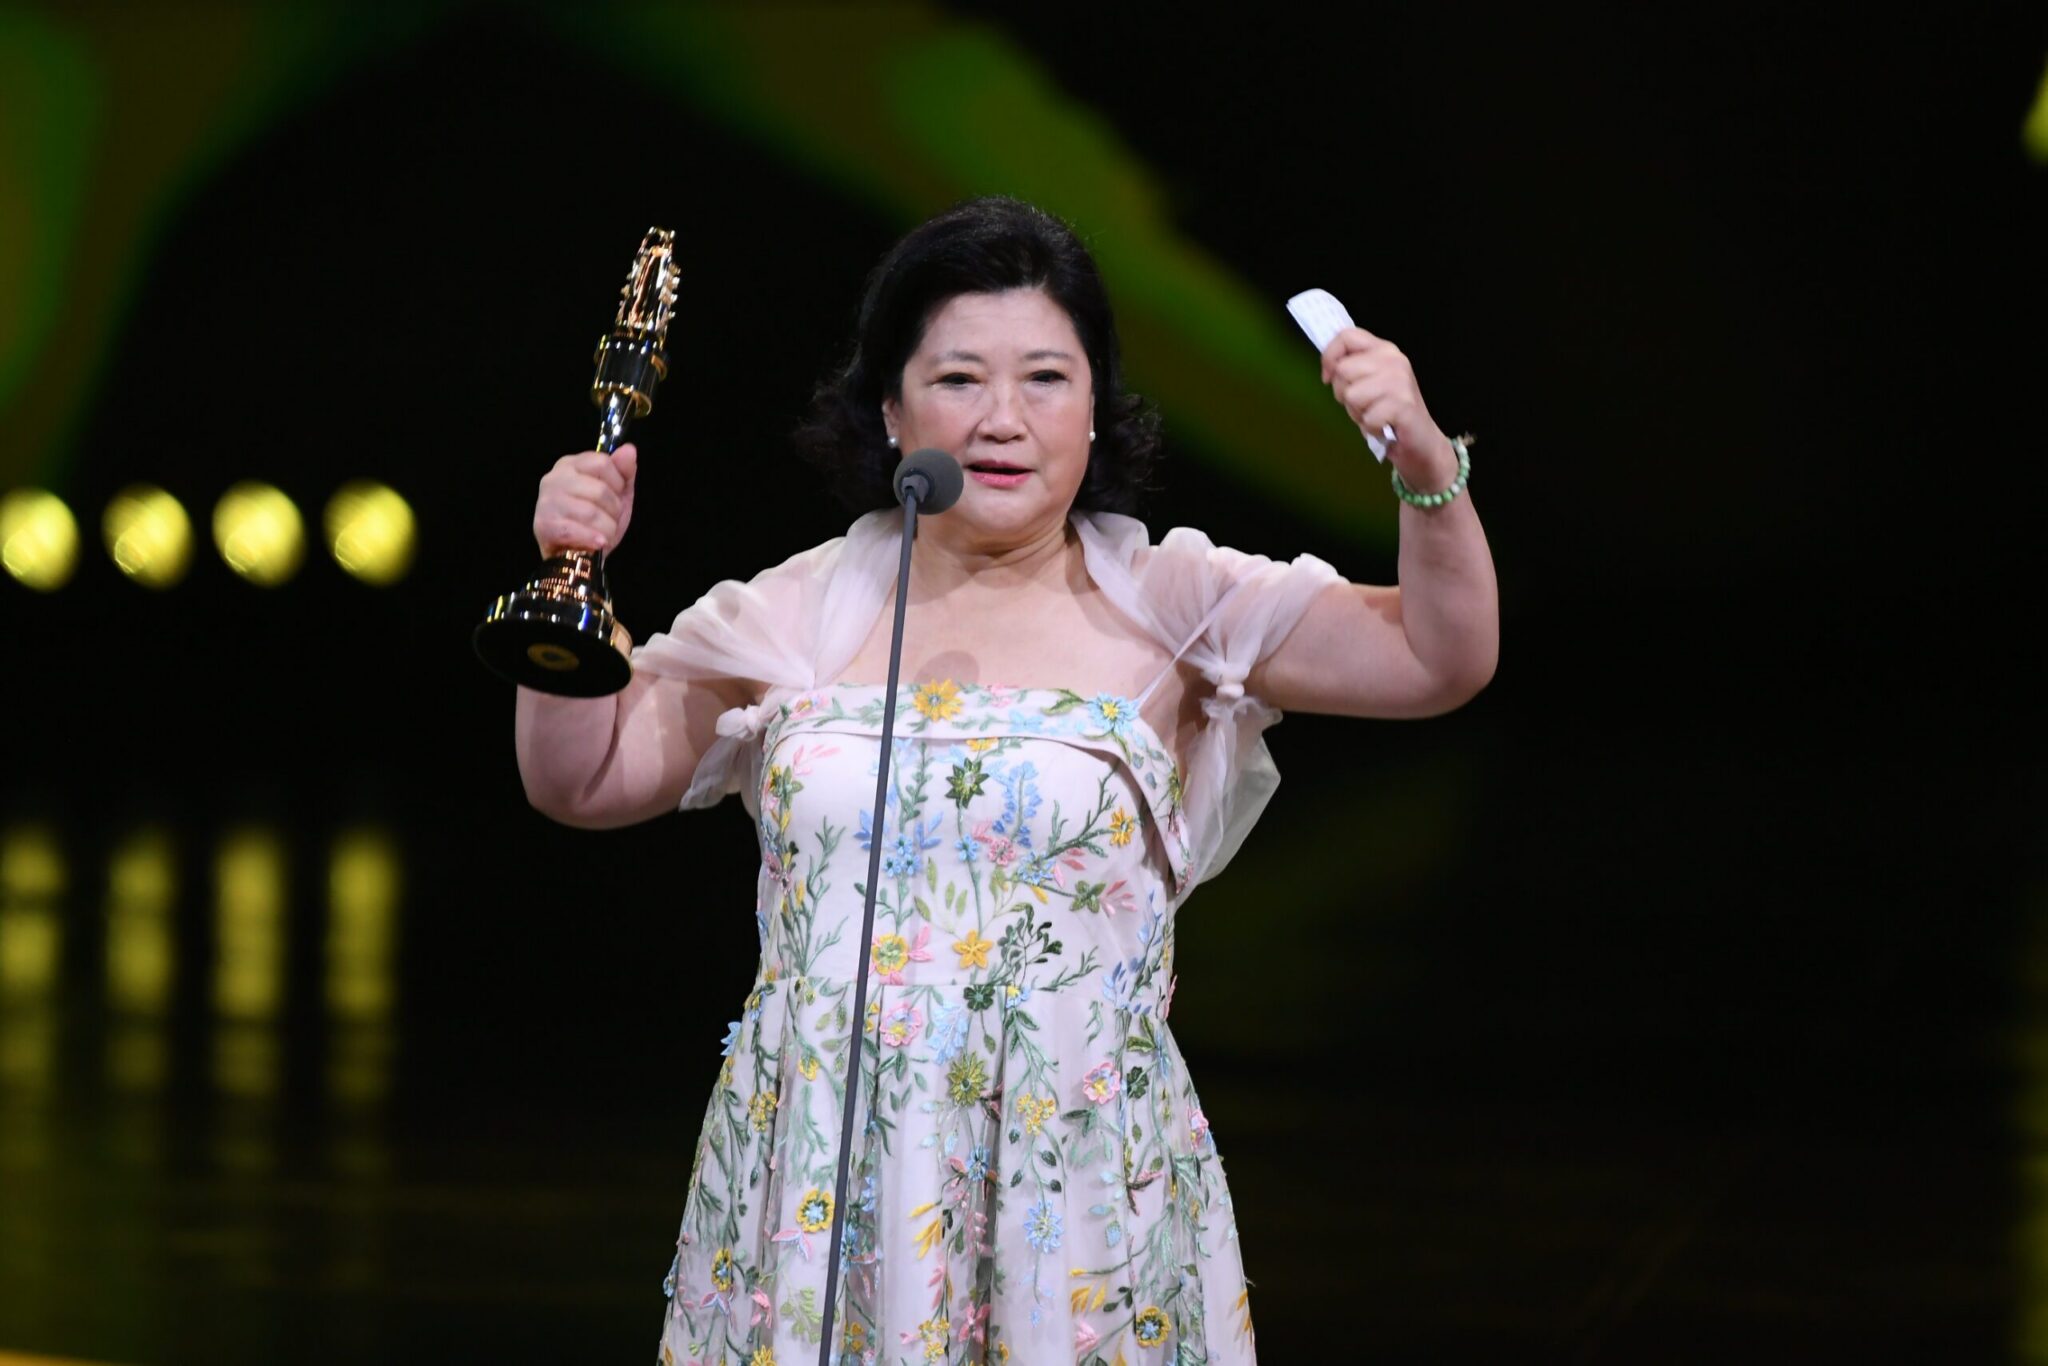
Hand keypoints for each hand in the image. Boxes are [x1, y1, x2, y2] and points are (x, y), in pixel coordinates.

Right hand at [533, 443, 636, 557]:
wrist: (577, 556)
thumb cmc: (596, 521)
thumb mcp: (616, 494)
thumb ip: (624, 471)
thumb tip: (629, 449)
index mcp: (570, 464)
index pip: (602, 462)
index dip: (617, 483)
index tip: (615, 495)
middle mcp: (554, 478)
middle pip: (600, 490)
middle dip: (613, 510)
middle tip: (608, 519)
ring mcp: (547, 501)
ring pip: (591, 512)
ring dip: (606, 528)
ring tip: (602, 533)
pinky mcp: (544, 525)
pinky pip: (578, 530)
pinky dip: (593, 539)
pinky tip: (597, 543)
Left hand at [1320, 328, 1458, 490]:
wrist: (1422, 441)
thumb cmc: (1389, 412)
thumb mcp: (1369, 382)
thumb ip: (1353, 368)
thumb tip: (1329, 367)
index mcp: (1385, 350)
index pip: (1347, 336)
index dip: (1329, 356)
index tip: (1328, 377)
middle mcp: (1394, 360)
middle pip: (1343, 370)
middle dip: (1343, 394)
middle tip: (1363, 405)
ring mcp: (1400, 381)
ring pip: (1351, 395)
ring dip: (1357, 413)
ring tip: (1375, 415)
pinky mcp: (1403, 405)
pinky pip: (1367, 417)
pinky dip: (1371, 428)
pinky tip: (1384, 426)